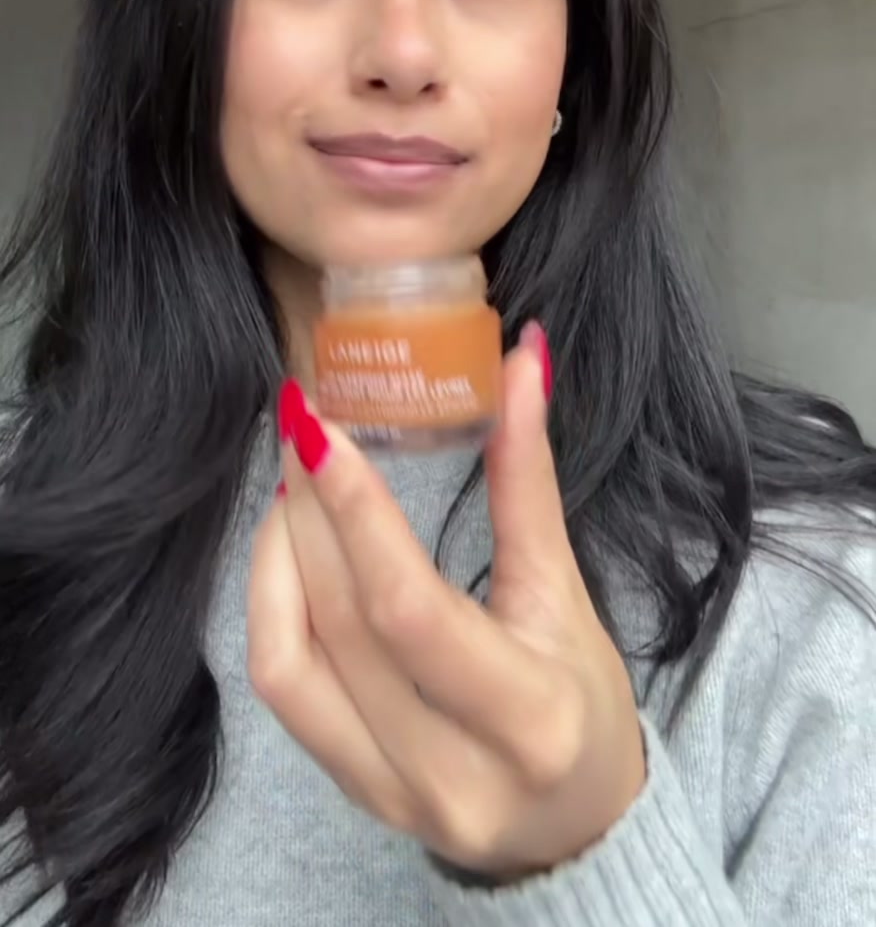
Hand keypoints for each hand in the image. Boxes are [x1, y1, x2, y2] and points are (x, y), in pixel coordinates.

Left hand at [247, 324, 645, 881]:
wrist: (574, 831)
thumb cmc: (582, 702)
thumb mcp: (568, 594)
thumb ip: (530, 481)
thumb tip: (525, 359)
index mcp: (527, 717)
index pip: (410, 611)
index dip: (356, 512)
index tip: (321, 426)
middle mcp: (450, 772)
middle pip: (341, 626)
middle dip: (309, 510)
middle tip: (302, 424)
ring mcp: (390, 794)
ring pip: (291, 662)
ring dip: (278, 555)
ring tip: (291, 482)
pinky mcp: (350, 794)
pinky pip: (284, 691)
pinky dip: (271, 607)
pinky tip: (286, 549)